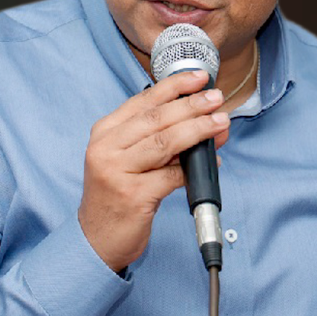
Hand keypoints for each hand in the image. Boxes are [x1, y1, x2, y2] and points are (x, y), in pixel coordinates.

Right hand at [77, 70, 230, 271]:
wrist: (97, 238)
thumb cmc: (116, 195)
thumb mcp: (127, 160)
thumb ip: (158, 139)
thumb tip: (203, 120)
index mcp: (104, 133)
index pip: (141, 102)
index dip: (172, 86)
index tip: (197, 77)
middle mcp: (106, 149)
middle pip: (155, 119)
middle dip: (190, 106)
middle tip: (215, 98)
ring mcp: (117, 172)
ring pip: (165, 143)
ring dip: (197, 130)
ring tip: (219, 123)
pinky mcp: (133, 196)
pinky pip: (171, 176)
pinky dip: (194, 169)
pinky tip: (211, 163)